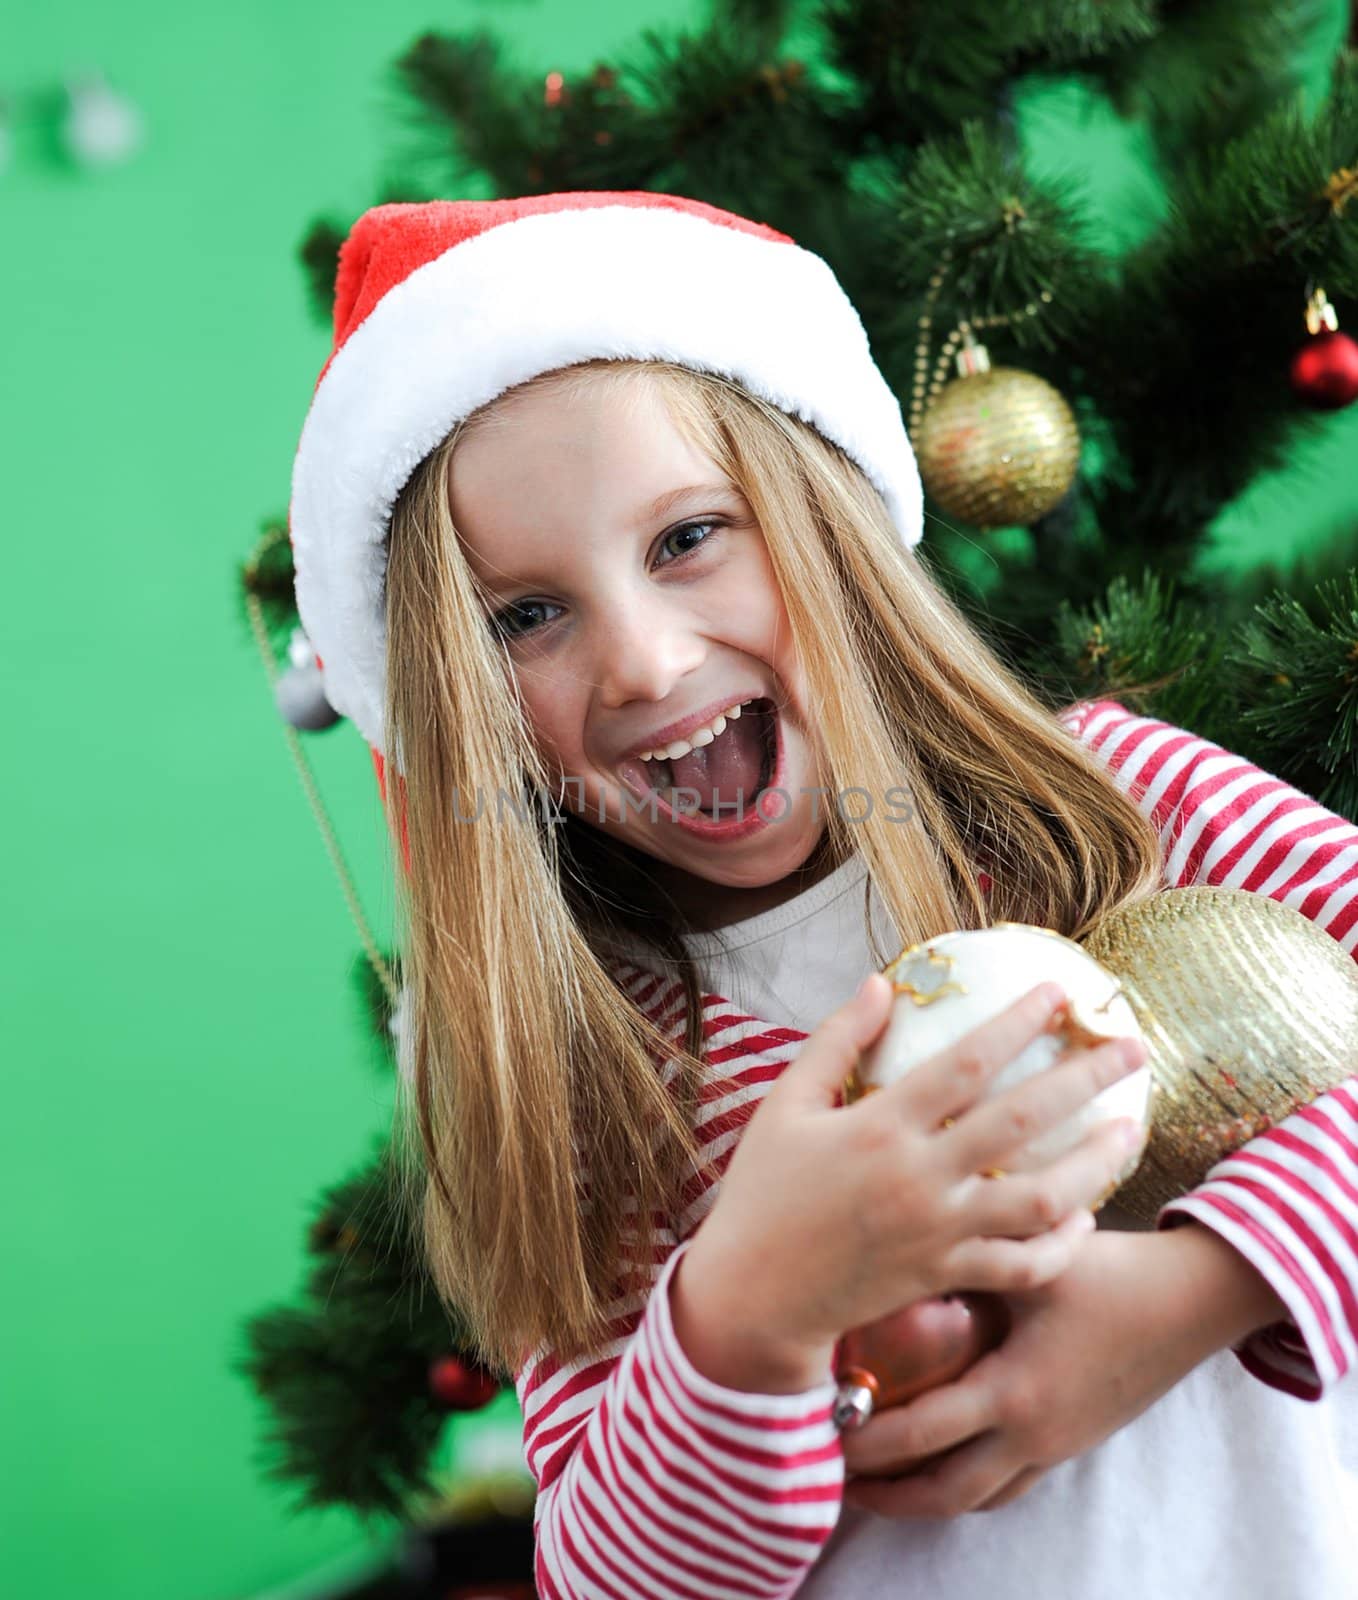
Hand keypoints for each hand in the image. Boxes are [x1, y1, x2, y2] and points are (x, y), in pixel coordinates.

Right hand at [682, 975, 1146, 1380]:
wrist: (753, 1295)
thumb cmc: (763, 1192)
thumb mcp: (784, 1105)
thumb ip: (834, 1042)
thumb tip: (879, 983)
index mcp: (879, 1126)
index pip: (965, 1063)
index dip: (1016, 1025)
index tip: (1058, 994)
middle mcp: (919, 1176)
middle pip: (1021, 1122)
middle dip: (1084, 1080)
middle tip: (1133, 1049)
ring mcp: (937, 1231)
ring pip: (1038, 1200)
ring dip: (1094, 1165)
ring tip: (1129, 1132)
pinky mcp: (944, 1275)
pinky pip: (1019, 1265)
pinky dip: (1059, 1246)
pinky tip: (1084, 1216)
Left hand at [840, 1222, 1289, 1517]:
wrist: (1190, 1300)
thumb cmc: (1107, 1272)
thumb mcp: (1030, 1261)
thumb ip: (964, 1258)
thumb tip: (890, 1242)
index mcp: (1015, 1391)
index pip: (922, 1432)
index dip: (867, 1441)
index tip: (821, 1432)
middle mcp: (1033, 1432)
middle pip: (943, 1491)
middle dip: (886, 1493)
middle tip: (833, 1477)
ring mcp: (1055, 1444)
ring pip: (977, 1499)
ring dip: (922, 1498)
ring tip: (874, 1485)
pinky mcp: (1072, 1440)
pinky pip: (1008, 1486)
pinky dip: (965, 1489)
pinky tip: (938, 1469)